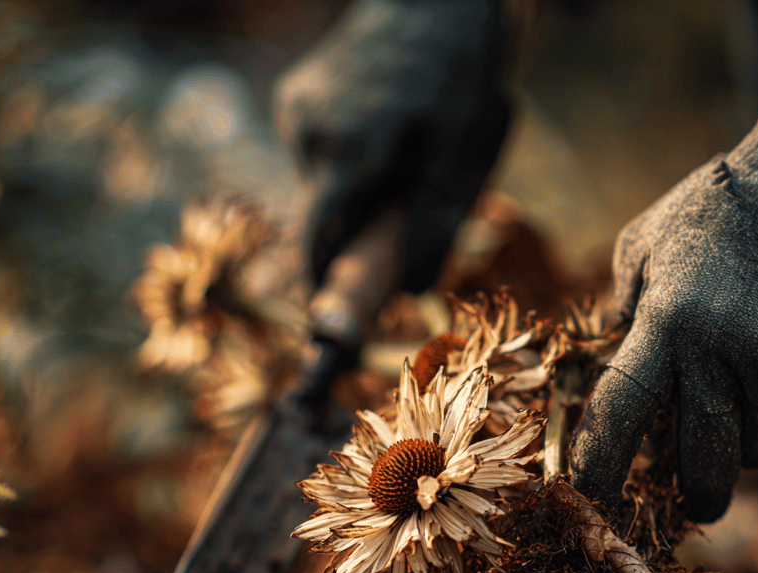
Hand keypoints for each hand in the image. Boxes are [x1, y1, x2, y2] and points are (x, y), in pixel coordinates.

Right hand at [274, 0, 508, 292]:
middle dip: (356, 226)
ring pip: (323, 183)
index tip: (329, 314)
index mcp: (347, 151)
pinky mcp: (296, 96)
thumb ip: (437, 224)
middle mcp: (309, 131)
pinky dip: (348, 159)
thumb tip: (417, 291)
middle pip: (323, 214)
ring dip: (357, 188)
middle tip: (400, 208)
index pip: (316, 239)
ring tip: (400, 152)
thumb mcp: (461, 153)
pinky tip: (379, 129)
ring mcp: (297, 109)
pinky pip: (320, 153)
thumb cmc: (454, 73)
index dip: (322, 281)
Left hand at [571, 90, 757, 522]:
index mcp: (668, 321)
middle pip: (703, 457)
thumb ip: (620, 314)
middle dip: (697, 493)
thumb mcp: (642, 250)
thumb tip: (605, 373)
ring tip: (742, 396)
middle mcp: (725, 347)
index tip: (592, 500)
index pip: (622, 412)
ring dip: (745, 439)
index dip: (602, 465)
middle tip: (695, 505)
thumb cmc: (713, 217)